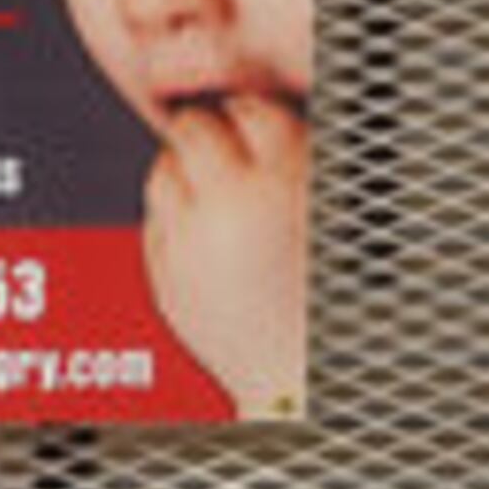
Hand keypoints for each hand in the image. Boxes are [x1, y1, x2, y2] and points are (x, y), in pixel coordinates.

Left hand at [142, 94, 311, 417]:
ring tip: (218, 204)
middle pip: (195, 129)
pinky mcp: (165, 278)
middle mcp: (234, 207)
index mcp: (290, 183)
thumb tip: (257, 113)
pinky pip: (154, 225)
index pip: (251, 109)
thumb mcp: (335, 215)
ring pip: (163, 173)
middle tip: (231, 157)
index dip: (253, 116)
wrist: (305, 380)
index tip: (259, 129)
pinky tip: (208, 249)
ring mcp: (192, 244)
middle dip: (210, 136)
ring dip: (185, 177)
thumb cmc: (328, 301)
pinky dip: (173, 227)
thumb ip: (298, 160)